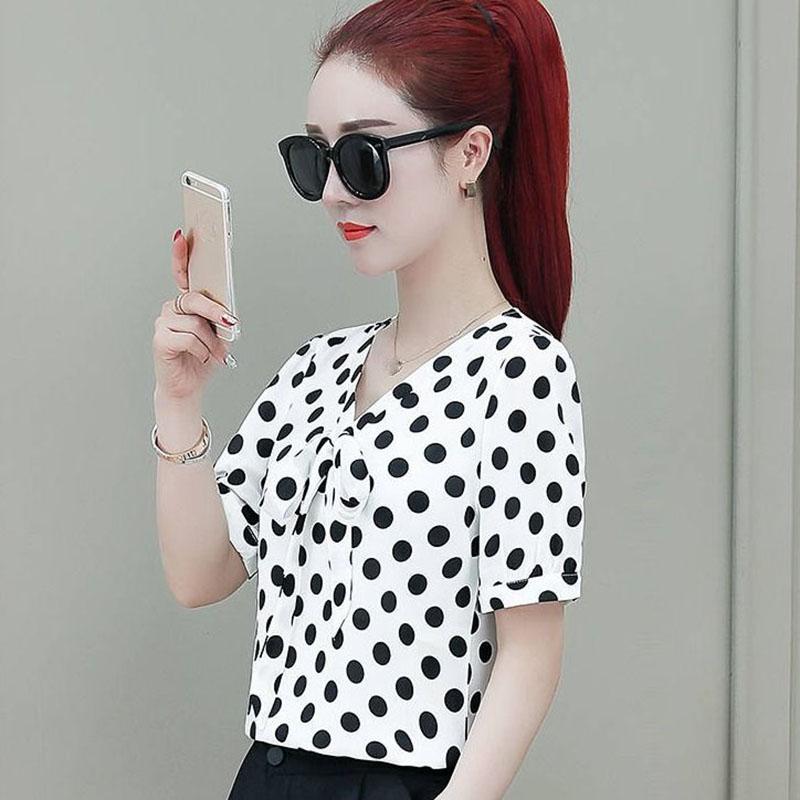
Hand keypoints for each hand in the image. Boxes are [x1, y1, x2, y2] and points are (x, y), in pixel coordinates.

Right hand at [152, 229, 236, 401]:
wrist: (189, 387)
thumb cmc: (203, 358)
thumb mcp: (220, 334)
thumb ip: (221, 317)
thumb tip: (226, 310)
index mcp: (187, 304)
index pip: (182, 274)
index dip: (180, 255)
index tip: (181, 235)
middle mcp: (173, 309)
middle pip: (195, 299)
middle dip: (217, 313)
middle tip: (231, 323)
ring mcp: (163, 322)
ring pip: (195, 322)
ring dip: (211, 342)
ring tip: (212, 353)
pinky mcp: (160, 338)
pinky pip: (189, 338)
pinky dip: (203, 351)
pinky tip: (201, 357)